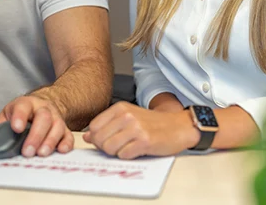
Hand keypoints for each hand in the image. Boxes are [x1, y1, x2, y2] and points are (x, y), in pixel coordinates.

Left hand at [0, 95, 73, 156]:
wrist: (41, 106)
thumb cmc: (22, 113)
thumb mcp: (8, 114)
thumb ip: (1, 126)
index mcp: (26, 104)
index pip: (23, 106)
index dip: (20, 117)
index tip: (16, 128)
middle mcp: (43, 109)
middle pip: (43, 117)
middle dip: (36, 136)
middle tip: (28, 151)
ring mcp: (56, 118)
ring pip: (57, 126)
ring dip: (50, 141)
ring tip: (41, 153)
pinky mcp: (64, 129)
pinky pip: (68, 135)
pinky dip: (66, 143)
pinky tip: (60, 150)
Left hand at [83, 102, 199, 158]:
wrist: (178, 126)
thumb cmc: (152, 124)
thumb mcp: (128, 117)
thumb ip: (107, 125)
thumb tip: (87, 137)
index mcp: (120, 108)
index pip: (94, 127)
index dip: (97, 138)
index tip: (107, 141)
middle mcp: (126, 116)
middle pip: (100, 139)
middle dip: (105, 148)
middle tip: (119, 147)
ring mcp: (136, 128)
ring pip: (110, 148)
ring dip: (117, 153)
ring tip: (128, 148)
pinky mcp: (144, 141)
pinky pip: (124, 155)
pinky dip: (128, 156)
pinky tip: (137, 150)